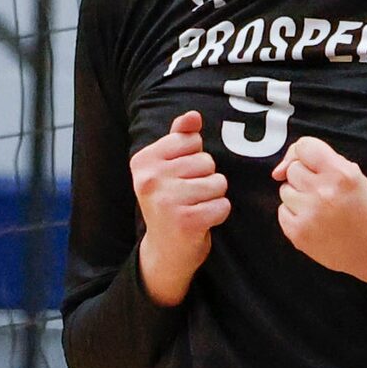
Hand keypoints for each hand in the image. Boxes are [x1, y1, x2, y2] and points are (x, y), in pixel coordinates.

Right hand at [130, 111, 227, 305]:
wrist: (165, 251)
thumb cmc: (170, 202)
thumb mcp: (167, 167)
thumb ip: (179, 138)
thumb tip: (193, 116)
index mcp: (143, 161)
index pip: (190, 140)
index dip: (193, 158)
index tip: (178, 177)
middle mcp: (150, 179)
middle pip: (206, 161)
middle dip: (205, 177)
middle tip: (187, 196)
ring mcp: (167, 201)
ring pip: (218, 182)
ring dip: (214, 196)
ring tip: (195, 207)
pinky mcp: (186, 221)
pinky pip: (223, 204)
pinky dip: (219, 213)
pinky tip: (202, 221)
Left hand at [271, 136, 366, 281]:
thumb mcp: (356, 176)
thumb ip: (326, 162)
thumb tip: (285, 165)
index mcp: (341, 174)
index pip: (304, 146)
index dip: (303, 152)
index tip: (306, 162)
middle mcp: (323, 191)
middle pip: (292, 169)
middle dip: (304, 177)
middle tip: (321, 190)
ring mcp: (309, 213)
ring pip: (285, 191)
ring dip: (298, 196)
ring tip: (319, 207)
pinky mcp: (298, 233)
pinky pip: (282, 212)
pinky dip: (294, 215)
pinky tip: (313, 221)